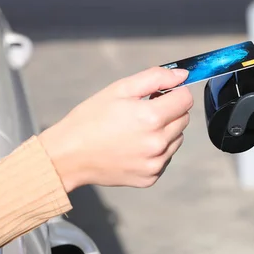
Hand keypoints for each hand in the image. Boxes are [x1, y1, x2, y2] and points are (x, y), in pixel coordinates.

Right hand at [38, 67, 192, 191]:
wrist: (67, 156)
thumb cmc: (90, 119)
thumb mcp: (120, 89)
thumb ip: (155, 78)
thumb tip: (182, 75)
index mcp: (151, 117)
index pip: (186, 99)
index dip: (175, 93)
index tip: (160, 94)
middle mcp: (157, 143)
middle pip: (183, 119)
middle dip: (170, 111)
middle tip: (143, 111)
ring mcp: (155, 163)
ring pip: (177, 139)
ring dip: (165, 131)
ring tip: (136, 130)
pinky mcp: (150, 178)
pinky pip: (165, 157)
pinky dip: (156, 150)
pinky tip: (134, 146)